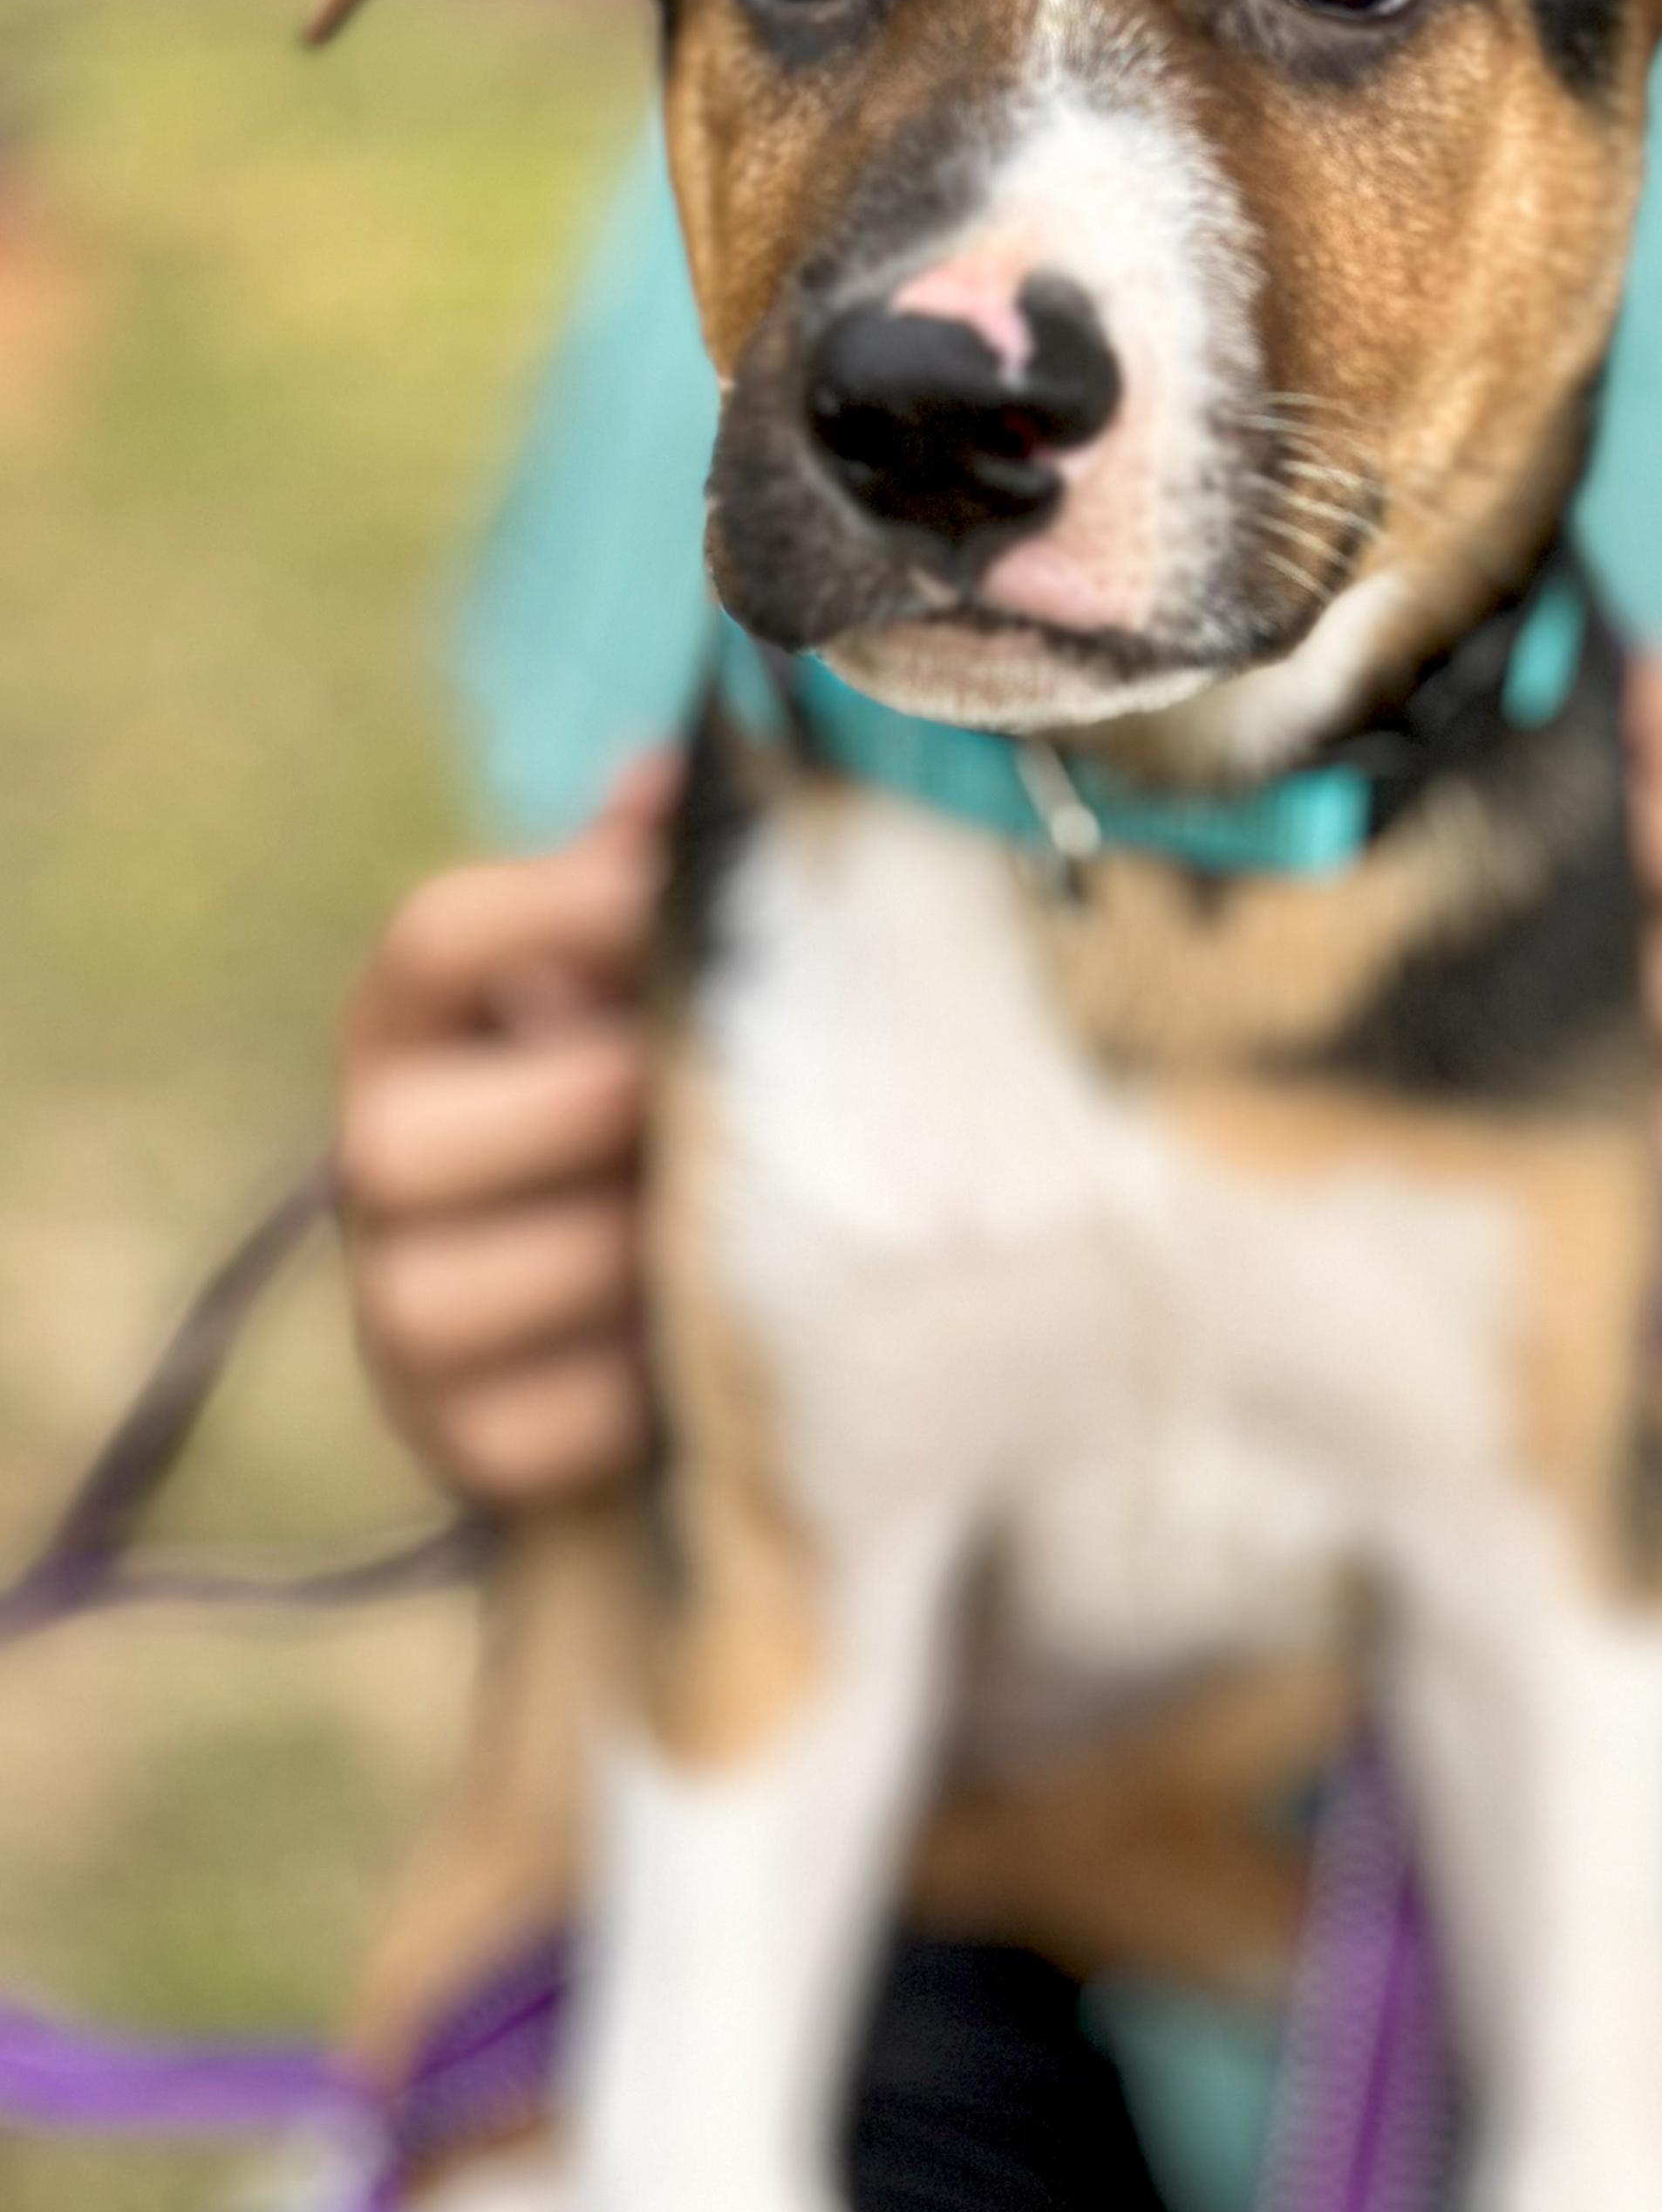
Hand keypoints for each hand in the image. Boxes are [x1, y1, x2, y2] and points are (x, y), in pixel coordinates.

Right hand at [338, 756, 676, 1504]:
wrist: (667, 1307)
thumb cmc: (672, 1094)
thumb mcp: (659, 983)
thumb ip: (663, 885)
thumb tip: (687, 764)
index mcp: (421, 1022)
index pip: (432, 938)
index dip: (559, 910)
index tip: (678, 905)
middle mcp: (377, 1163)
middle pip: (416, 1134)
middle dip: (591, 1114)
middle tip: (712, 1107)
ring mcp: (405, 1317)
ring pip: (477, 1288)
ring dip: (626, 1256)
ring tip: (734, 1227)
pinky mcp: (471, 1446)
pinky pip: (551, 1422)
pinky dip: (644, 1386)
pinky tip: (716, 1341)